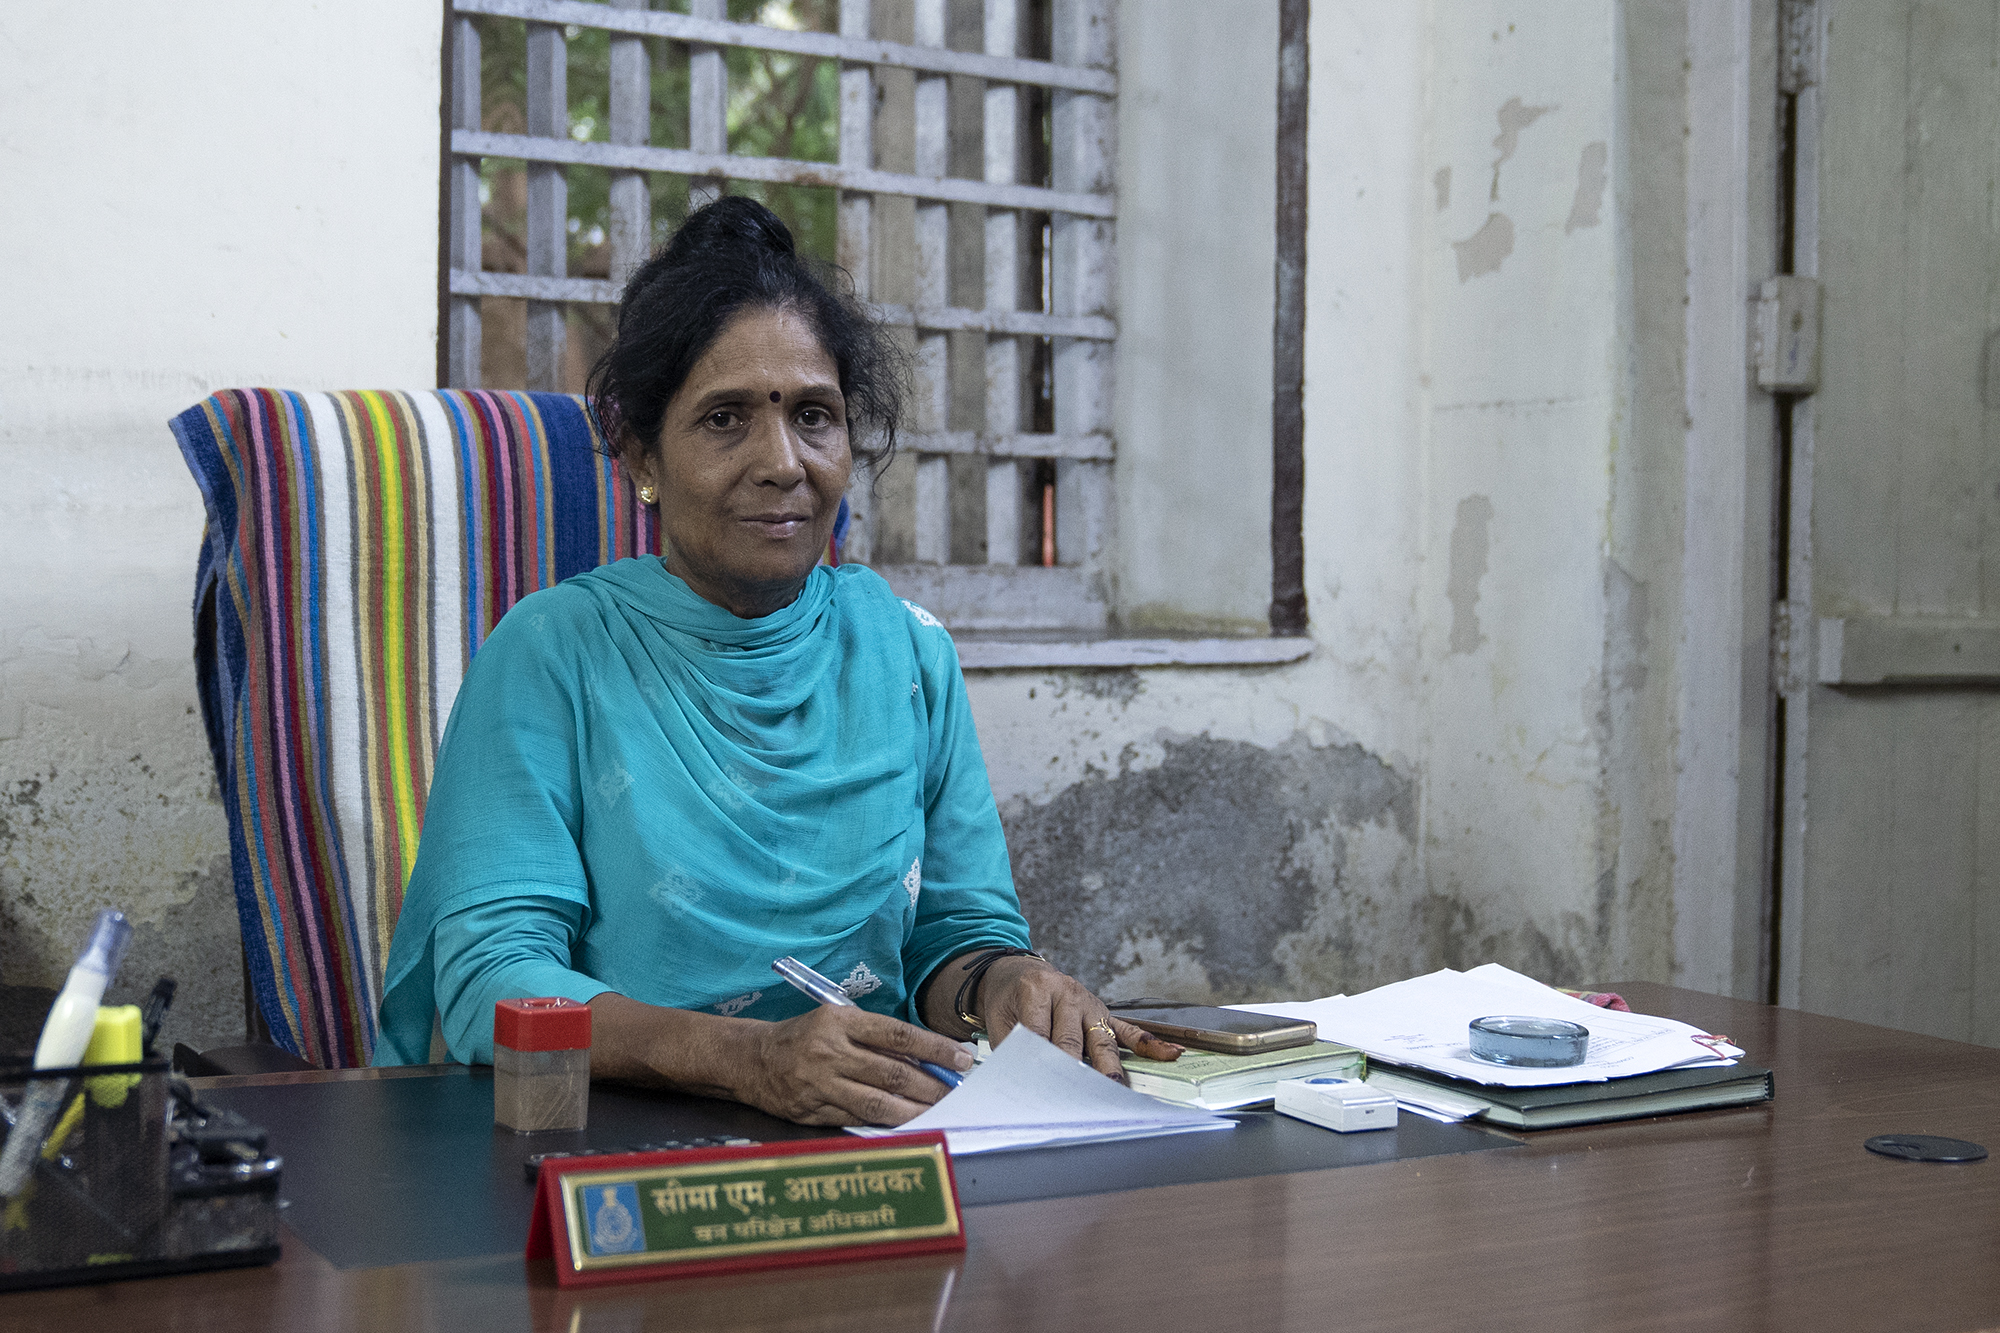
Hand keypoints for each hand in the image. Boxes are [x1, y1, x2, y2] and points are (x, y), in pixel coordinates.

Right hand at [733, 1005, 973, 1126]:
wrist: (751, 1059)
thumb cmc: (804, 1036)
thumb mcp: (838, 1022)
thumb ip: (877, 1039)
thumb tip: (926, 1059)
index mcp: (839, 1022)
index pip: (898, 1035)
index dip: (934, 1048)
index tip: (962, 1058)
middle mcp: (829, 1052)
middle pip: (892, 1074)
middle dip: (931, 1086)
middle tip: (957, 1092)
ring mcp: (819, 1085)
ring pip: (877, 1103)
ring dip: (914, 1110)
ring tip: (938, 1111)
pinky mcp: (811, 1112)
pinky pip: (856, 1120)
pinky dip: (884, 1123)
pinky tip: (905, 1123)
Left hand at [977, 957, 1184, 1078]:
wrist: (1018, 969)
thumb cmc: (1009, 997)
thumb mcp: (999, 1017)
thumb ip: (1011, 1046)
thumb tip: (1022, 1080)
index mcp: (1036, 990)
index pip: (1039, 1033)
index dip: (1040, 1063)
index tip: (1043, 1090)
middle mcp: (1068, 994)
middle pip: (1073, 1040)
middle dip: (1076, 1071)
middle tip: (1077, 1099)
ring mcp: (1090, 1003)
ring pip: (1102, 1040)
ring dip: (1109, 1068)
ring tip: (1115, 1091)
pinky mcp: (1104, 1013)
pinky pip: (1128, 1029)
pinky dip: (1149, 1043)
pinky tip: (1170, 1054)